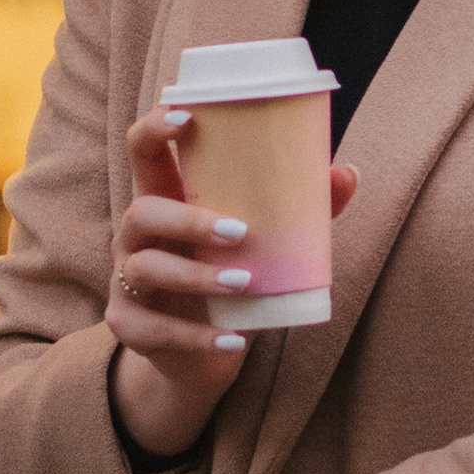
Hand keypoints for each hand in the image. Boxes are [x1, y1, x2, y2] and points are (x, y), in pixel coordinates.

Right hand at [107, 106, 357, 458]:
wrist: (200, 357)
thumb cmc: (231, 280)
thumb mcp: (262, 245)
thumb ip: (300, 210)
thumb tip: (347, 172)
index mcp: (165, 199)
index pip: (142, 151)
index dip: (153, 128)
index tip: (185, 116)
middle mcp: (138, 235)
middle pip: (142, 211)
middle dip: (188, 218)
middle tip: (240, 231)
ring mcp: (126, 281)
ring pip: (146, 268)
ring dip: (196, 276)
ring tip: (245, 283)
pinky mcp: (128, 326)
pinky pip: (153, 329)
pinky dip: (195, 336)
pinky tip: (232, 339)